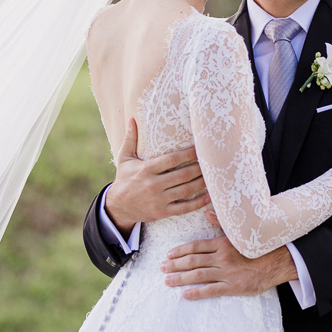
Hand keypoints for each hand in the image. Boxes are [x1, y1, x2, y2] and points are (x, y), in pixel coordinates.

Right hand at [105, 118, 208, 233]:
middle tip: (211, 161)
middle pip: (182, 174)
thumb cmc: (124, 179)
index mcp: (146, 169)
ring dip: (201, 183)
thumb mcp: (124, 158)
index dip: (188, 154)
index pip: (171, 159)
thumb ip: (130, 139)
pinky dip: (198, 203)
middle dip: (199, 168)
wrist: (118, 207)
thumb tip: (132, 119)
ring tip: (213, 175)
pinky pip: (184, 208)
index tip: (199, 148)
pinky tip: (208, 196)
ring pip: (186, 190)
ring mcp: (158, 200)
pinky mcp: (162, 212)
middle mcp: (153, 185)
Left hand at [161, 231, 297, 299]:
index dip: (180, 250)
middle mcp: (222, 257)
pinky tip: (185, 295)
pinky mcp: (233, 286)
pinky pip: (211, 290)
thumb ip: (221, 223)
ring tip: (167, 280)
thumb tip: (206, 211)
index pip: (196, 246)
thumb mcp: (240, 232)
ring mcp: (227, 272)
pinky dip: (197, 293)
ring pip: (198, 275)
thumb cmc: (258, 246)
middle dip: (175, 265)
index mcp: (223, 243)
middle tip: (162, 268)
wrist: (278, 261)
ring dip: (180, 278)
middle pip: (193, 261)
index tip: (168, 254)